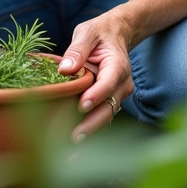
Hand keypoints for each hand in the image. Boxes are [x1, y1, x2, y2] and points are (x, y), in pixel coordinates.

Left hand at [57, 10, 133, 139]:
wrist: (116, 34)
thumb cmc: (99, 33)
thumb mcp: (87, 33)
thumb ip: (77, 49)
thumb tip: (64, 69)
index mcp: (117, 65)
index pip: (109, 82)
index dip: (96, 94)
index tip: (82, 105)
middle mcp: (121, 84)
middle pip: (109, 107)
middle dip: (93, 124)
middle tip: (74, 138)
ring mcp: (117, 95)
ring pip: (106, 117)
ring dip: (90, 133)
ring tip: (71, 154)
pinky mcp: (109, 101)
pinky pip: (100, 118)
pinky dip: (89, 131)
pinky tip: (74, 149)